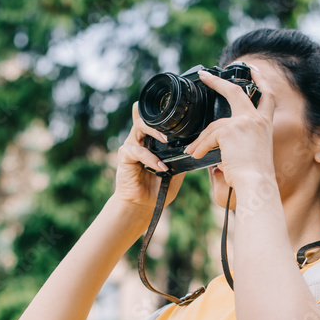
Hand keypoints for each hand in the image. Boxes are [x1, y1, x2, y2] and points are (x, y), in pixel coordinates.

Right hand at [112, 101, 185, 219]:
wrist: (144, 204)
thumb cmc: (159, 187)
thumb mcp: (176, 171)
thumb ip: (181, 157)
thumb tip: (195, 147)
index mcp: (152, 141)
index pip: (154, 121)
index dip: (161, 114)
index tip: (176, 116)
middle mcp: (140, 140)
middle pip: (146, 118)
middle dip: (160, 121)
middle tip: (173, 131)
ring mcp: (131, 146)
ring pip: (139, 127)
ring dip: (155, 132)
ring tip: (167, 141)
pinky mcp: (125, 156)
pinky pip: (137, 151)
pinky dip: (150, 158)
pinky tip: (160, 168)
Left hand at [184, 69, 276, 190]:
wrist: (256, 183)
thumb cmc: (254, 177)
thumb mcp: (250, 155)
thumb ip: (238, 144)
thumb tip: (215, 148)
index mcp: (265, 125)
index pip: (267, 96)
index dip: (261, 81)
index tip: (254, 70)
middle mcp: (257, 120)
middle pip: (236, 92)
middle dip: (219, 82)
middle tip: (206, 75)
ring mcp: (244, 122)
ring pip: (214, 125)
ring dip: (201, 139)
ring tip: (192, 150)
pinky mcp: (230, 130)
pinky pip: (209, 136)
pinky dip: (201, 147)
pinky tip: (197, 155)